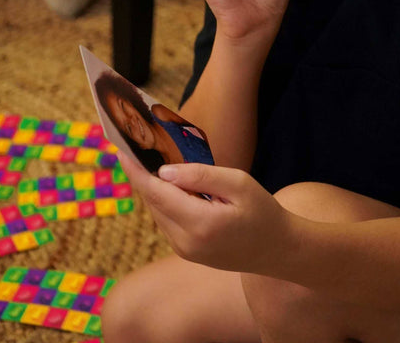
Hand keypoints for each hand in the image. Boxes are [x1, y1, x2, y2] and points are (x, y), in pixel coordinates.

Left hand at [119, 152, 292, 274]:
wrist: (277, 249)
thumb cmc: (262, 211)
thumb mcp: (238, 183)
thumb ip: (201, 176)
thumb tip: (164, 172)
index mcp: (199, 223)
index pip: (157, 193)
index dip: (136, 170)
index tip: (122, 150)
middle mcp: (185, 242)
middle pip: (153, 202)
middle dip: (142, 175)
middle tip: (134, 147)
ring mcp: (184, 250)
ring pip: (158, 212)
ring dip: (152, 187)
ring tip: (149, 160)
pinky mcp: (187, 252)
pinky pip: (167, 220)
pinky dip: (164, 200)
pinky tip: (169, 183)